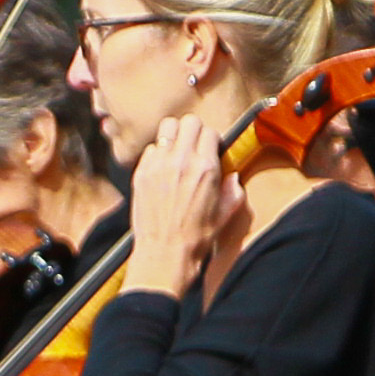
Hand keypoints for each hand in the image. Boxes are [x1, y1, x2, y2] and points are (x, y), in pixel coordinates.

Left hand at [125, 115, 245, 296]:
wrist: (164, 254)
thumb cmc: (195, 238)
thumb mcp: (224, 215)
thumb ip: (232, 192)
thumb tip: (233, 179)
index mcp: (206, 168)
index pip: (210, 132)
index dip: (211, 140)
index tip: (209, 150)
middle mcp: (181, 161)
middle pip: (188, 121)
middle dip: (193, 131)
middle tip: (193, 145)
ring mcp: (158, 165)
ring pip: (167, 128)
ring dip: (174, 136)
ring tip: (176, 152)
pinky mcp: (141, 173)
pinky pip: (150, 149)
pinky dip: (157, 154)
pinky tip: (161, 169)